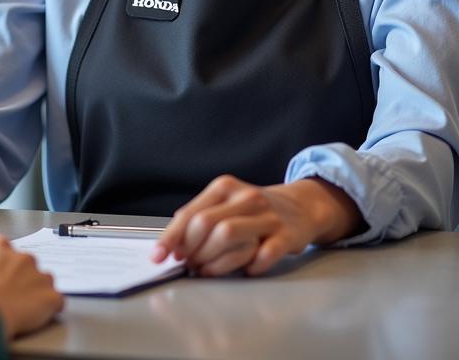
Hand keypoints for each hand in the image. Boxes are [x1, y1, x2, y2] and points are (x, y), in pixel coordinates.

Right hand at [0, 234, 63, 338]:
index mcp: (0, 247)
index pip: (6, 250)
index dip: (2, 265)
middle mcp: (23, 257)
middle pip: (27, 265)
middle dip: (21, 278)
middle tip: (10, 295)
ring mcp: (40, 276)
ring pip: (44, 281)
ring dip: (37, 291)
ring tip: (23, 307)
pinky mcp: (51, 297)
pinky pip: (57, 301)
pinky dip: (51, 307)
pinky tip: (39, 315)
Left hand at [152, 175, 362, 276]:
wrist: (299, 206)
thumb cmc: (253, 210)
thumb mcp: (225, 204)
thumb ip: (200, 217)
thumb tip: (173, 242)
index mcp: (224, 188)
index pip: (190, 213)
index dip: (171, 237)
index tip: (159, 255)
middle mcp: (244, 198)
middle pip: (206, 224)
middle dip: (191, 250)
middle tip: (187, 265)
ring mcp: (266, 215)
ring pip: (228, 235)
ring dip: (212, 259)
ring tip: (206, 270)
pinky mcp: (286, 235)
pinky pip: (264, 253)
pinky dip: (251, 265)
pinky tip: (246, 269)